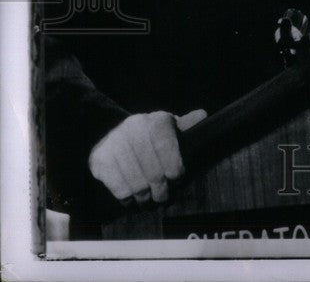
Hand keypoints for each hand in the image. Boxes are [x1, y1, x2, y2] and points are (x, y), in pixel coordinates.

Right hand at [88, 108, 206, 204]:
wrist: (111, 133)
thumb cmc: (149, 135)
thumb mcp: (169, 128)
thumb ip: (186, 126)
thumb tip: (202, 115)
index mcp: (157, 121)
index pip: (168, 150)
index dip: (175, 169)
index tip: (177, 178)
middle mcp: (135, 128)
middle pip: (154, 172)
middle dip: (162, 189)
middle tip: (163, 196)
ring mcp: (116, 143)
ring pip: (137, 184)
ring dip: (145, 197)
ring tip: (149, 200)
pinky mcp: (100, 159)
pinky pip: (119, 189)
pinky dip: (128, 199)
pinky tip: (132, 199)